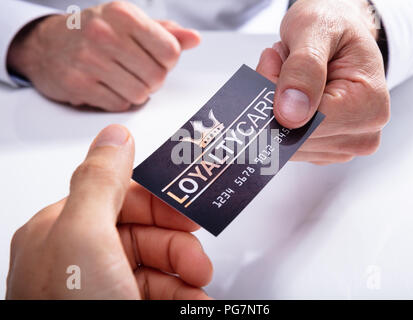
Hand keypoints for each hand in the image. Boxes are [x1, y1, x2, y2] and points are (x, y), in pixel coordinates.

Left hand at [6, 125, 212, 298]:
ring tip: (198, 288)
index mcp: (63, 229)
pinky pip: (161, 293)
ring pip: (157, 265)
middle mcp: (80, 257)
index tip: (192, 204)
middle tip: (197, 259)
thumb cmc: (72, 311)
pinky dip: (183, 295)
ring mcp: (102, 289)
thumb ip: (100, 180)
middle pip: (144, 232)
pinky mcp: (121, 309)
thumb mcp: (83, 237)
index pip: (120, 196)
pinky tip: (192, 301)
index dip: (160, 199)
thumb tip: (115, 134)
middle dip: (178, 244)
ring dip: (186, 274)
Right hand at [7, 1, 200, 110]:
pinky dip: (118, 100)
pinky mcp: (78, 84)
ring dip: (136, 92)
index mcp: (123, 14)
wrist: (45, 44)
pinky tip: (107, 86)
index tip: (156, 58)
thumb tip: (193, 39)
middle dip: (152, 80)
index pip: (171, 51)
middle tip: (138, 72)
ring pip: (140, 95)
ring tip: (121, 78)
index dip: (167, 61)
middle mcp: (104, 34)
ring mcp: (89, 60)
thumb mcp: (129, 22)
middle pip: (157, 77)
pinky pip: (119, 105)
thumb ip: (164, 32)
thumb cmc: (93, 32)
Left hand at [257, 0, 389, 164]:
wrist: (339, 30)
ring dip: (275, 108)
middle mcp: (363, 134)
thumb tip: (291, 115)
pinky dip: (279, 118)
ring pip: (285, 141)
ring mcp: (343, 147)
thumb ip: (303, 68)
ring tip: (289, 73)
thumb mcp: (315, 29)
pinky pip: (286, 143)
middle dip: (274, 100)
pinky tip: (291, 92)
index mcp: (370, 107)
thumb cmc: (333, 25)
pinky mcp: (324, 151)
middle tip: (281, 63)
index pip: (305, 121)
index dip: (277, 95)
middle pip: (294, 134)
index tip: (274, 62)